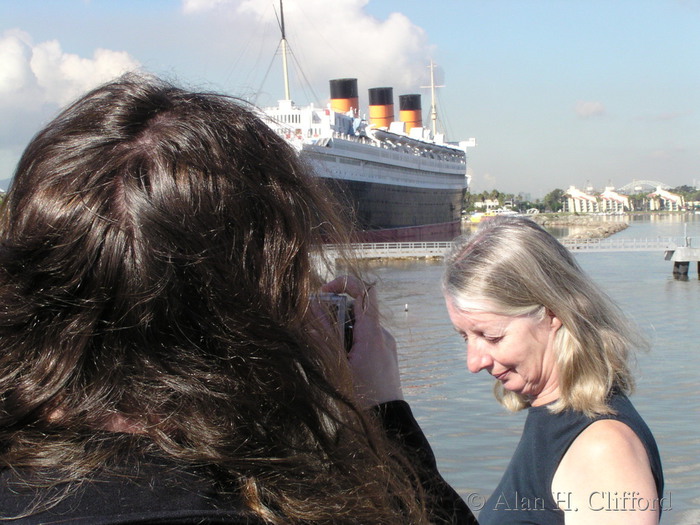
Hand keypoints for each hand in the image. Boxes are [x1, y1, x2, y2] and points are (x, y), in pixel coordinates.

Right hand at [322, 276, 403, 407]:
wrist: (389, 422)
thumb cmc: (361, 396)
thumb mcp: (337, 364)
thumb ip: (324, 333)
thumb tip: (313, 306)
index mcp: (372, 333)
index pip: (363, 291)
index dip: (343, 284)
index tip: (323, 293)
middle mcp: (383, 335)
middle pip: (356, 309)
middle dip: (334, 315)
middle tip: (317, 331)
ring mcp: (386, 345)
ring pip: (359, 326)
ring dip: (340, 332)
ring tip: (330, 356)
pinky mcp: (386, 356)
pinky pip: (366, 339)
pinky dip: (350, 343)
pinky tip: (342, 364)